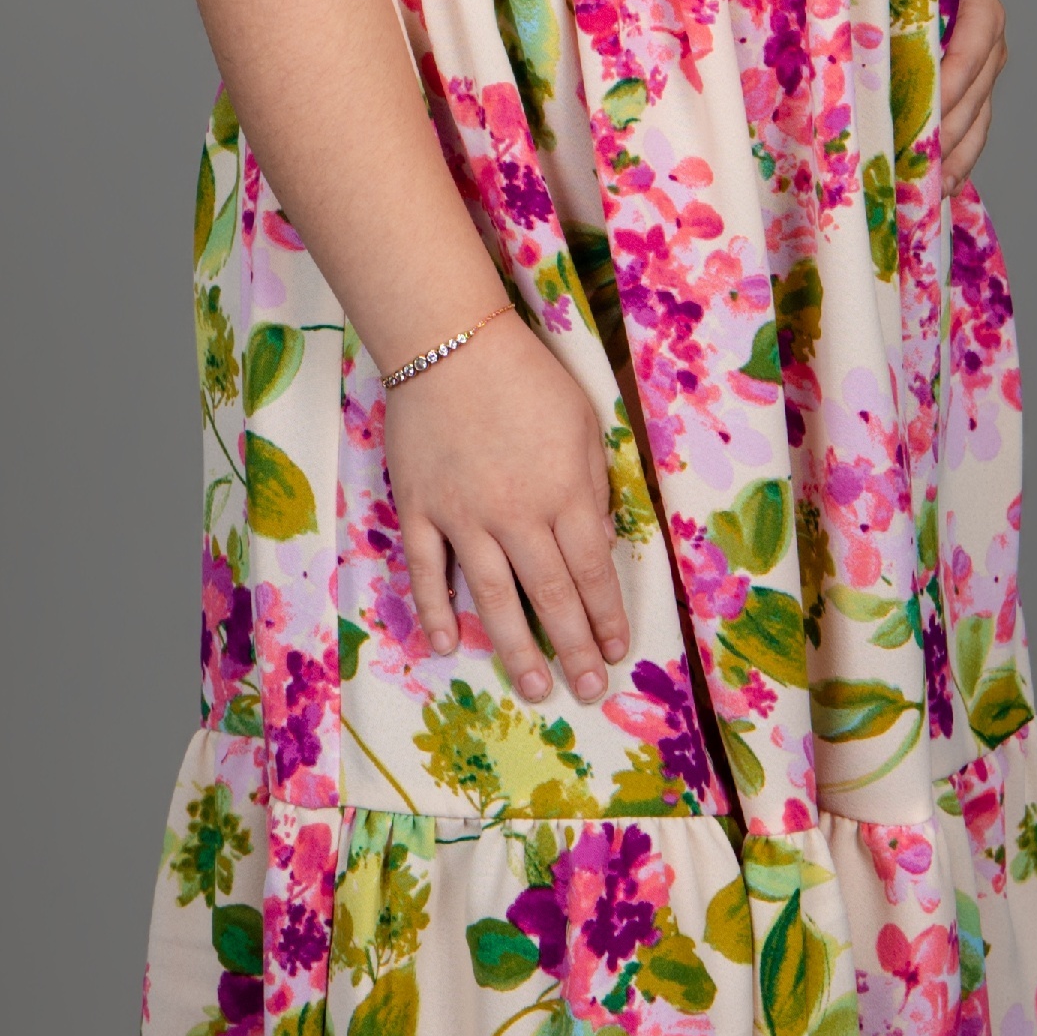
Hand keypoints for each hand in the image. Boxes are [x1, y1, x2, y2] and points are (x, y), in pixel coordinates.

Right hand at [381, 312, 629, 708]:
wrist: (450, 344)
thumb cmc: (527, 378)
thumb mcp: (584, 423)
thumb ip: (594, 486)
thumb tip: (599, 540)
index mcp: (565, 492)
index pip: (593, 570)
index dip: (607, 616)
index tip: (616, 650)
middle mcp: (517, 515)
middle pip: (551, 596)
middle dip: (574, 648)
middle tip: (588, 690)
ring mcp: (463, 517)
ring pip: (493, 597)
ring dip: (516, 648)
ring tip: (533, 688)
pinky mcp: (419, 510)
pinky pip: (427, 572)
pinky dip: (435, 611)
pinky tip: (446, 646)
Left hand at [939, 0, 1006, 189]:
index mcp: (982, 8)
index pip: (972, 52)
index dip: (950, 85)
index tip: (927, 115)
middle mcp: (991, 42)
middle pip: (975, 98)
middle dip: (947, 136)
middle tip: (916, 167)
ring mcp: (986, 69)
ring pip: (978, 121)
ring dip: (955, 158)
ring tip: (933, 192)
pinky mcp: (975, 87)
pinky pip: (972, 127)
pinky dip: (957, 157)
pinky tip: (939, 187)